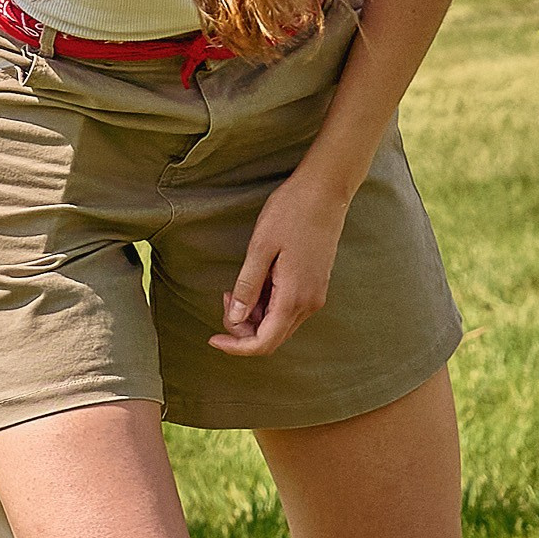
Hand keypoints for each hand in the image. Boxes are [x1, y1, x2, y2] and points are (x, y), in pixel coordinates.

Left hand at [210, 161, 350, 357]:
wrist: (326, 190)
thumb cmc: (291, 212)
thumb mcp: (260, 248)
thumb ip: (247, 287)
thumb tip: (234, 319)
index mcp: (294, 298)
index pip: (264, 343)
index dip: (235, 347)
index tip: (212, 338)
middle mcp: (309, 304)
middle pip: (271, 337)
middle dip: (242, 328)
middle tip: (225, 296)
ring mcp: (315, 295)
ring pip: (279, 324)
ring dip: (254, 315)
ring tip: (238, 286)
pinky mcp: (315, 285)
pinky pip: (288, 308)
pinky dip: (267, 304)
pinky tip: (257, 280)